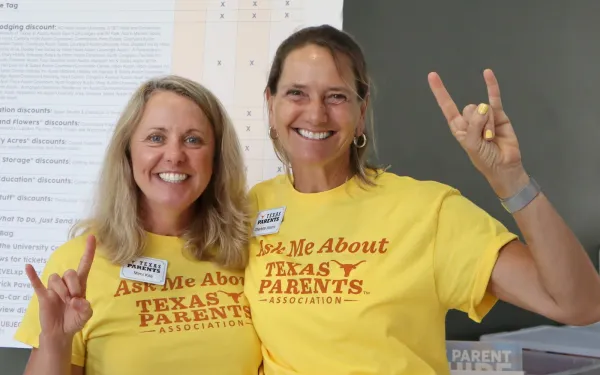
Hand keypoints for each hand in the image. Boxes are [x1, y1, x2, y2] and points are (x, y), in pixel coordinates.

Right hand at [25, 235, 95, 337]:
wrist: (61, 332)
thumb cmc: (75, 320)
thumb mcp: (86, 316)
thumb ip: (86, 308)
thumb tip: (77, 300)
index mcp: (80, 285)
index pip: (85, 264)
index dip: (89, 251)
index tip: (92, 237)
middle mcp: (67, 283)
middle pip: (70, 272)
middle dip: (73, 285)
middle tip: (73, 299)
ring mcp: (54, 289)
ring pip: (56, 278)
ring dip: (61, 289)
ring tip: (64, 301)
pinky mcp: (43, 296)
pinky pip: (37, 283)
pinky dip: (32, 275)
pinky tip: (28, 267)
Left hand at [428, 69, 528, 196]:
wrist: (504, 166)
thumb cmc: (484, 158)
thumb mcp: (472, 144)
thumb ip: (474, 126)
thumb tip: (483, 108)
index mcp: (458, 127)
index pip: (447, 107)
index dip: (440, 92)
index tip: (432, 76)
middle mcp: (470, 120)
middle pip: (469, 108)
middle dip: (477, 123)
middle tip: (483, 138)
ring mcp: (485, 116)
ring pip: (483, 108)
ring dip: (488, 124)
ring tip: (492, 137)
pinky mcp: (499, 114)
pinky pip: (494, 97)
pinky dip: (491, 85)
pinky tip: (487, 73)